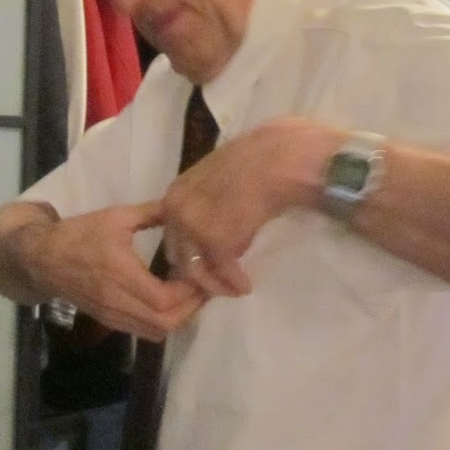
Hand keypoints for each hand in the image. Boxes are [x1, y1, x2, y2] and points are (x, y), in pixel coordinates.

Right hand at [22, 201, 204, 341]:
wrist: (43, 258)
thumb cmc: (79, 233)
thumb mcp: (116, 217)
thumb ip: (151, 213)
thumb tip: (181, 207)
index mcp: (119, 273)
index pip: (163, 298)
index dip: (188, 292)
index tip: (199, 274)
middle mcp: (116, 300)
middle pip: (164, 323)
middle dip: (190, 308)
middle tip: (201, 287)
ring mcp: (112, 315)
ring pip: (155, 332)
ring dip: (178, 318)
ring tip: (188, 295)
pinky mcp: (109, 321)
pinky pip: (143, 331)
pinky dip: (162, 321)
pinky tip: (168, 301)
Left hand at [159, 117, 342, 296]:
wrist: (279, 159)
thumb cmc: (258, 159)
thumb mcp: (218, 177)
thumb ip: (208, 202)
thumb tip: (217, 224)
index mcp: (175, 192)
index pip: (171, 232)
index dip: (187, 250)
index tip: (204, 262)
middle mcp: (176, 210)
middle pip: (176, 254)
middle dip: (195, 272)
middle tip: (216, 281)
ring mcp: (193, 227)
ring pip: (194, 270)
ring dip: (214, 284)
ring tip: (232, 289)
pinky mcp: (217, 242)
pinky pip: (222, 272)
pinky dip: (234, 283)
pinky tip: (246, 286)